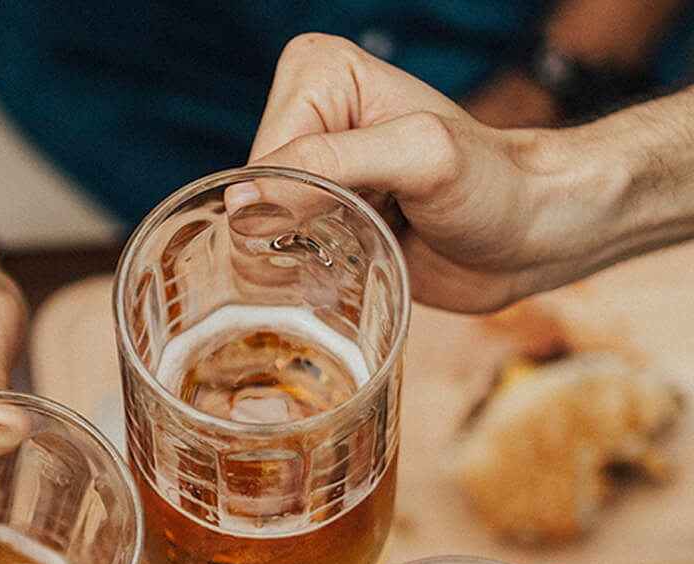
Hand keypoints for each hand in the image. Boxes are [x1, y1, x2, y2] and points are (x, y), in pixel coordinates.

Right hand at [248, 34, 590, 311]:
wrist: (532, 237)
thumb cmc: (494, 186)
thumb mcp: (420, 159)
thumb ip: (329, 166)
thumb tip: (242, 199)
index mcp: (321, 74)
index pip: (262, 158)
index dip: (292, 203)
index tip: (355, 215)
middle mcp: (309, 118)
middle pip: (253, 199)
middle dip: (292, 233)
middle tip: (360, 236)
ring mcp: (313, 174)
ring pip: (258, 233)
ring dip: (296, 261)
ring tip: (358, 253)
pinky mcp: (320, 220)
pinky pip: (277, 257)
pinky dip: (302, 278)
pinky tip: (345, 274)